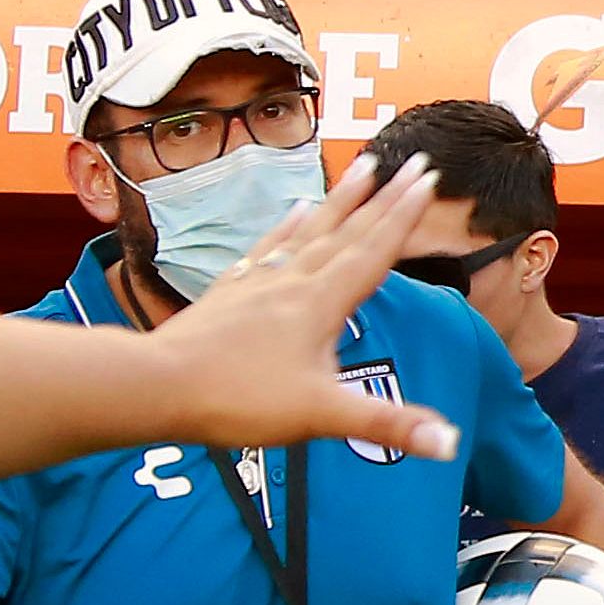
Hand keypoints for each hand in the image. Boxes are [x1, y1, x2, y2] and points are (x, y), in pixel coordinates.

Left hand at [145, 154, 462, 460]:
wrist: (153, 386)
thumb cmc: (235, 400)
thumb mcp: (320, 416)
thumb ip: (388, 424)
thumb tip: (451, 443)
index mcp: (320, 304)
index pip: (373, 251)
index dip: (404, 215)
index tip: (428, 178)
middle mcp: (292, 283)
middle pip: (347, 232)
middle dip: (385, 197)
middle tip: (413, 161)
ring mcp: (258, 283)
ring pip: (309, 231)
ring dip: (341, 200)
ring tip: (362, 168)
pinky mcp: (230, 293)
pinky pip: (268, 248)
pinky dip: (287, 226)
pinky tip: (293, 211)